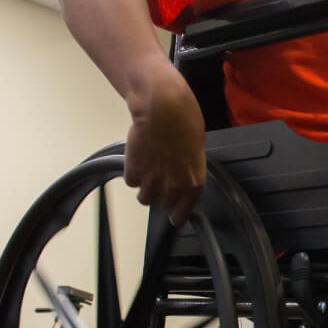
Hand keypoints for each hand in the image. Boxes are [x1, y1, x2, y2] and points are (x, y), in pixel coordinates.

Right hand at [123, 62, 205, 224]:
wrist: (162, 108)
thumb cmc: (183, 120)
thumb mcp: (196, 147)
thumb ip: (189, 167)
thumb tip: (183, 175)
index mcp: (193, 180)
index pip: (186, 209)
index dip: (179, 214)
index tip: (174, 218)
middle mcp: (174, 186)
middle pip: (162, 204)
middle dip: (160, 194)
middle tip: (158, 178)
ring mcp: (153, 181)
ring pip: (145, 198)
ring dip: (145, 186)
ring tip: (147, 168)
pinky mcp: (134, 172)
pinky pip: (131, 182)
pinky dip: (132, 173)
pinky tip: (138, 158)